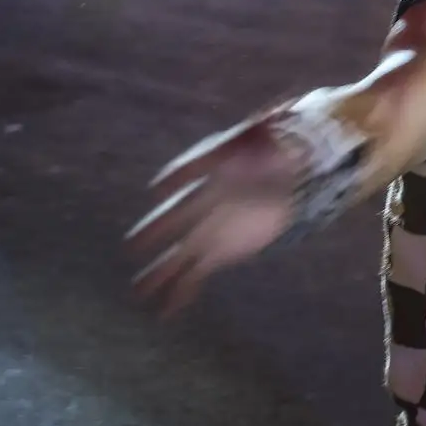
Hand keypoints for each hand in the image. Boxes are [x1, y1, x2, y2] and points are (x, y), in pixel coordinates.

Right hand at [125, 119, 303, 316]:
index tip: (162, 188)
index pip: (191, 170)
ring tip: (139, 292)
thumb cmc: (276, 150)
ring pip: (179, 252)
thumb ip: (272, 127)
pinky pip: (195, 274)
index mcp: (213, 168)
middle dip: (157, 229)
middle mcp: (203, 200)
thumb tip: (276, 113)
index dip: (178, 177)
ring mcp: (207, 230)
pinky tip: (166, 312)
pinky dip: (181, 291)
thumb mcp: (276, 135)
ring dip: (160, 271)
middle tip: (134, 244)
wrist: (291, 175)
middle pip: (177, 215)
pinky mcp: (218, 253)